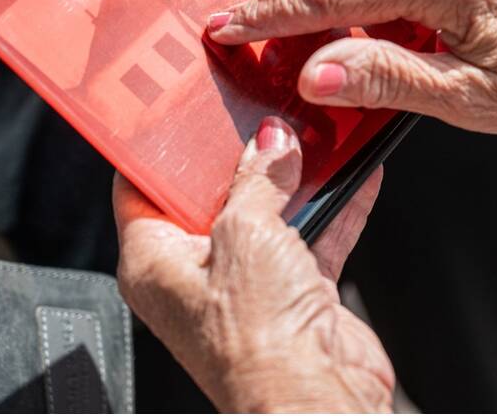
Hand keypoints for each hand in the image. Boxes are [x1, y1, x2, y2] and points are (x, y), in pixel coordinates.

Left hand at [114, 116, 392, 412]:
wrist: (317, 399)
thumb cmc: (258, 343)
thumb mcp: (247, 233)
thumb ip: (259, 179)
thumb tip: (268, 144)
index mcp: (154, 263)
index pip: (142, 188)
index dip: (160, 147)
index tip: (180, 110)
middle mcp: (195, 276)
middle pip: (212, 197)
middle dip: (241, 157)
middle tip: (258, 115)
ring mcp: (247, 286)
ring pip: (268, 215)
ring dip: (295, 180)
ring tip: (313, 136)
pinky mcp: (293, 295)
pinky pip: (311, 238)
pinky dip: (334, 208)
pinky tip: (354, 175)